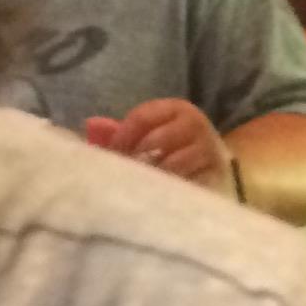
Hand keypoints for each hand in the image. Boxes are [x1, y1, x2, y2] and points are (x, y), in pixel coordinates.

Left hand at [83, 99, 231, 188]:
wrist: (214, 164)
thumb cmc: (173, 147)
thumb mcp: (154, 132)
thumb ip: (126, 132)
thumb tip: (91, 129)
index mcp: (176, 108)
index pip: (142, 117)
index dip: (122, 137)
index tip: (110, 155)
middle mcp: (195, 124)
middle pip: (156, 140)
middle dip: (135, 158)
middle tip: (121, 175)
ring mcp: (207, 149)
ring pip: (171, 163)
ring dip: (151, 176)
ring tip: (136, 186)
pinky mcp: (214, 174)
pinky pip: (186, 182)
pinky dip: (168, 189)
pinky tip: (156, 196)